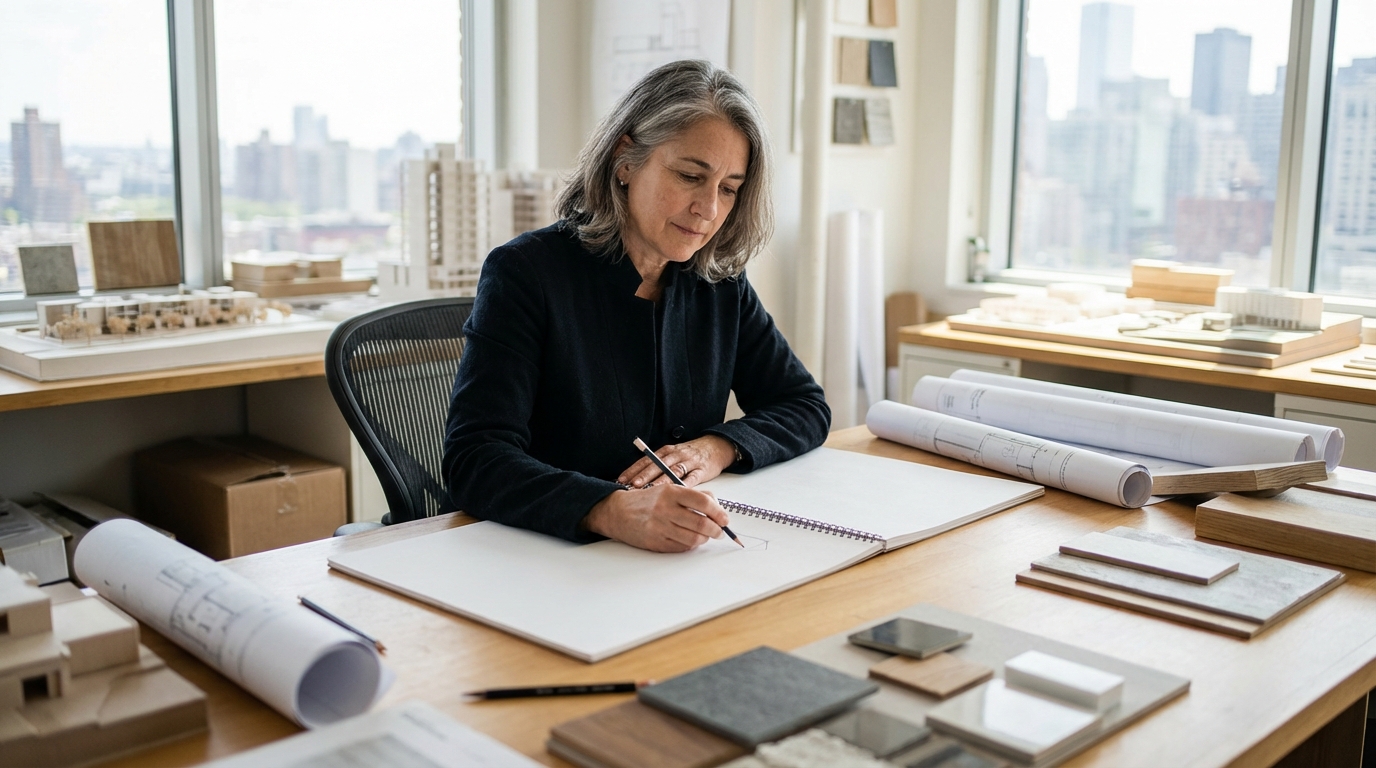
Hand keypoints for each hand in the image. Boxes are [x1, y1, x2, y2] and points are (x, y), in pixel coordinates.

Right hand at [584, 485, 731, 551]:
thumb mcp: (669, 489)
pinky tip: (690, 539)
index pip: (703, 502)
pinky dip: (690, 545)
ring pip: (694, 538)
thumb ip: (693, 495)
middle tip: (719, 532)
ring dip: (704, 539)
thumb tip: (717, 507)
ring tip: (705, 536)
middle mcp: (665, 509)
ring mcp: (660, 527)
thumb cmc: (647, 501)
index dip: (719, 513)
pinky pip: (682, 547)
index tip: (725, 519)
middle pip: (701, 523)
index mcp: (671, 492)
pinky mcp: (656, 542)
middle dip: (716, 530)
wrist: (617, 512)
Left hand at [618, 435, 736, 487]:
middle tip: (633, 486)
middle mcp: (675, 455)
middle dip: (644, 476)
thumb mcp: (672, 456)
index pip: (646, 460)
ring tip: (651, 491)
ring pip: (673, 471)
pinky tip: (678, 493)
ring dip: (661, 481)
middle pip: (657, 465)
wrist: (716, 447)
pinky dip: (685, 485)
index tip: (621, 479)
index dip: (633, 470)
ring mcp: (689, 462)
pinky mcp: (702, 470)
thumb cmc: (690, 455)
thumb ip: (657, 467)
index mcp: (666, 452)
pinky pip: (693, 478)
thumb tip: (635, 482)